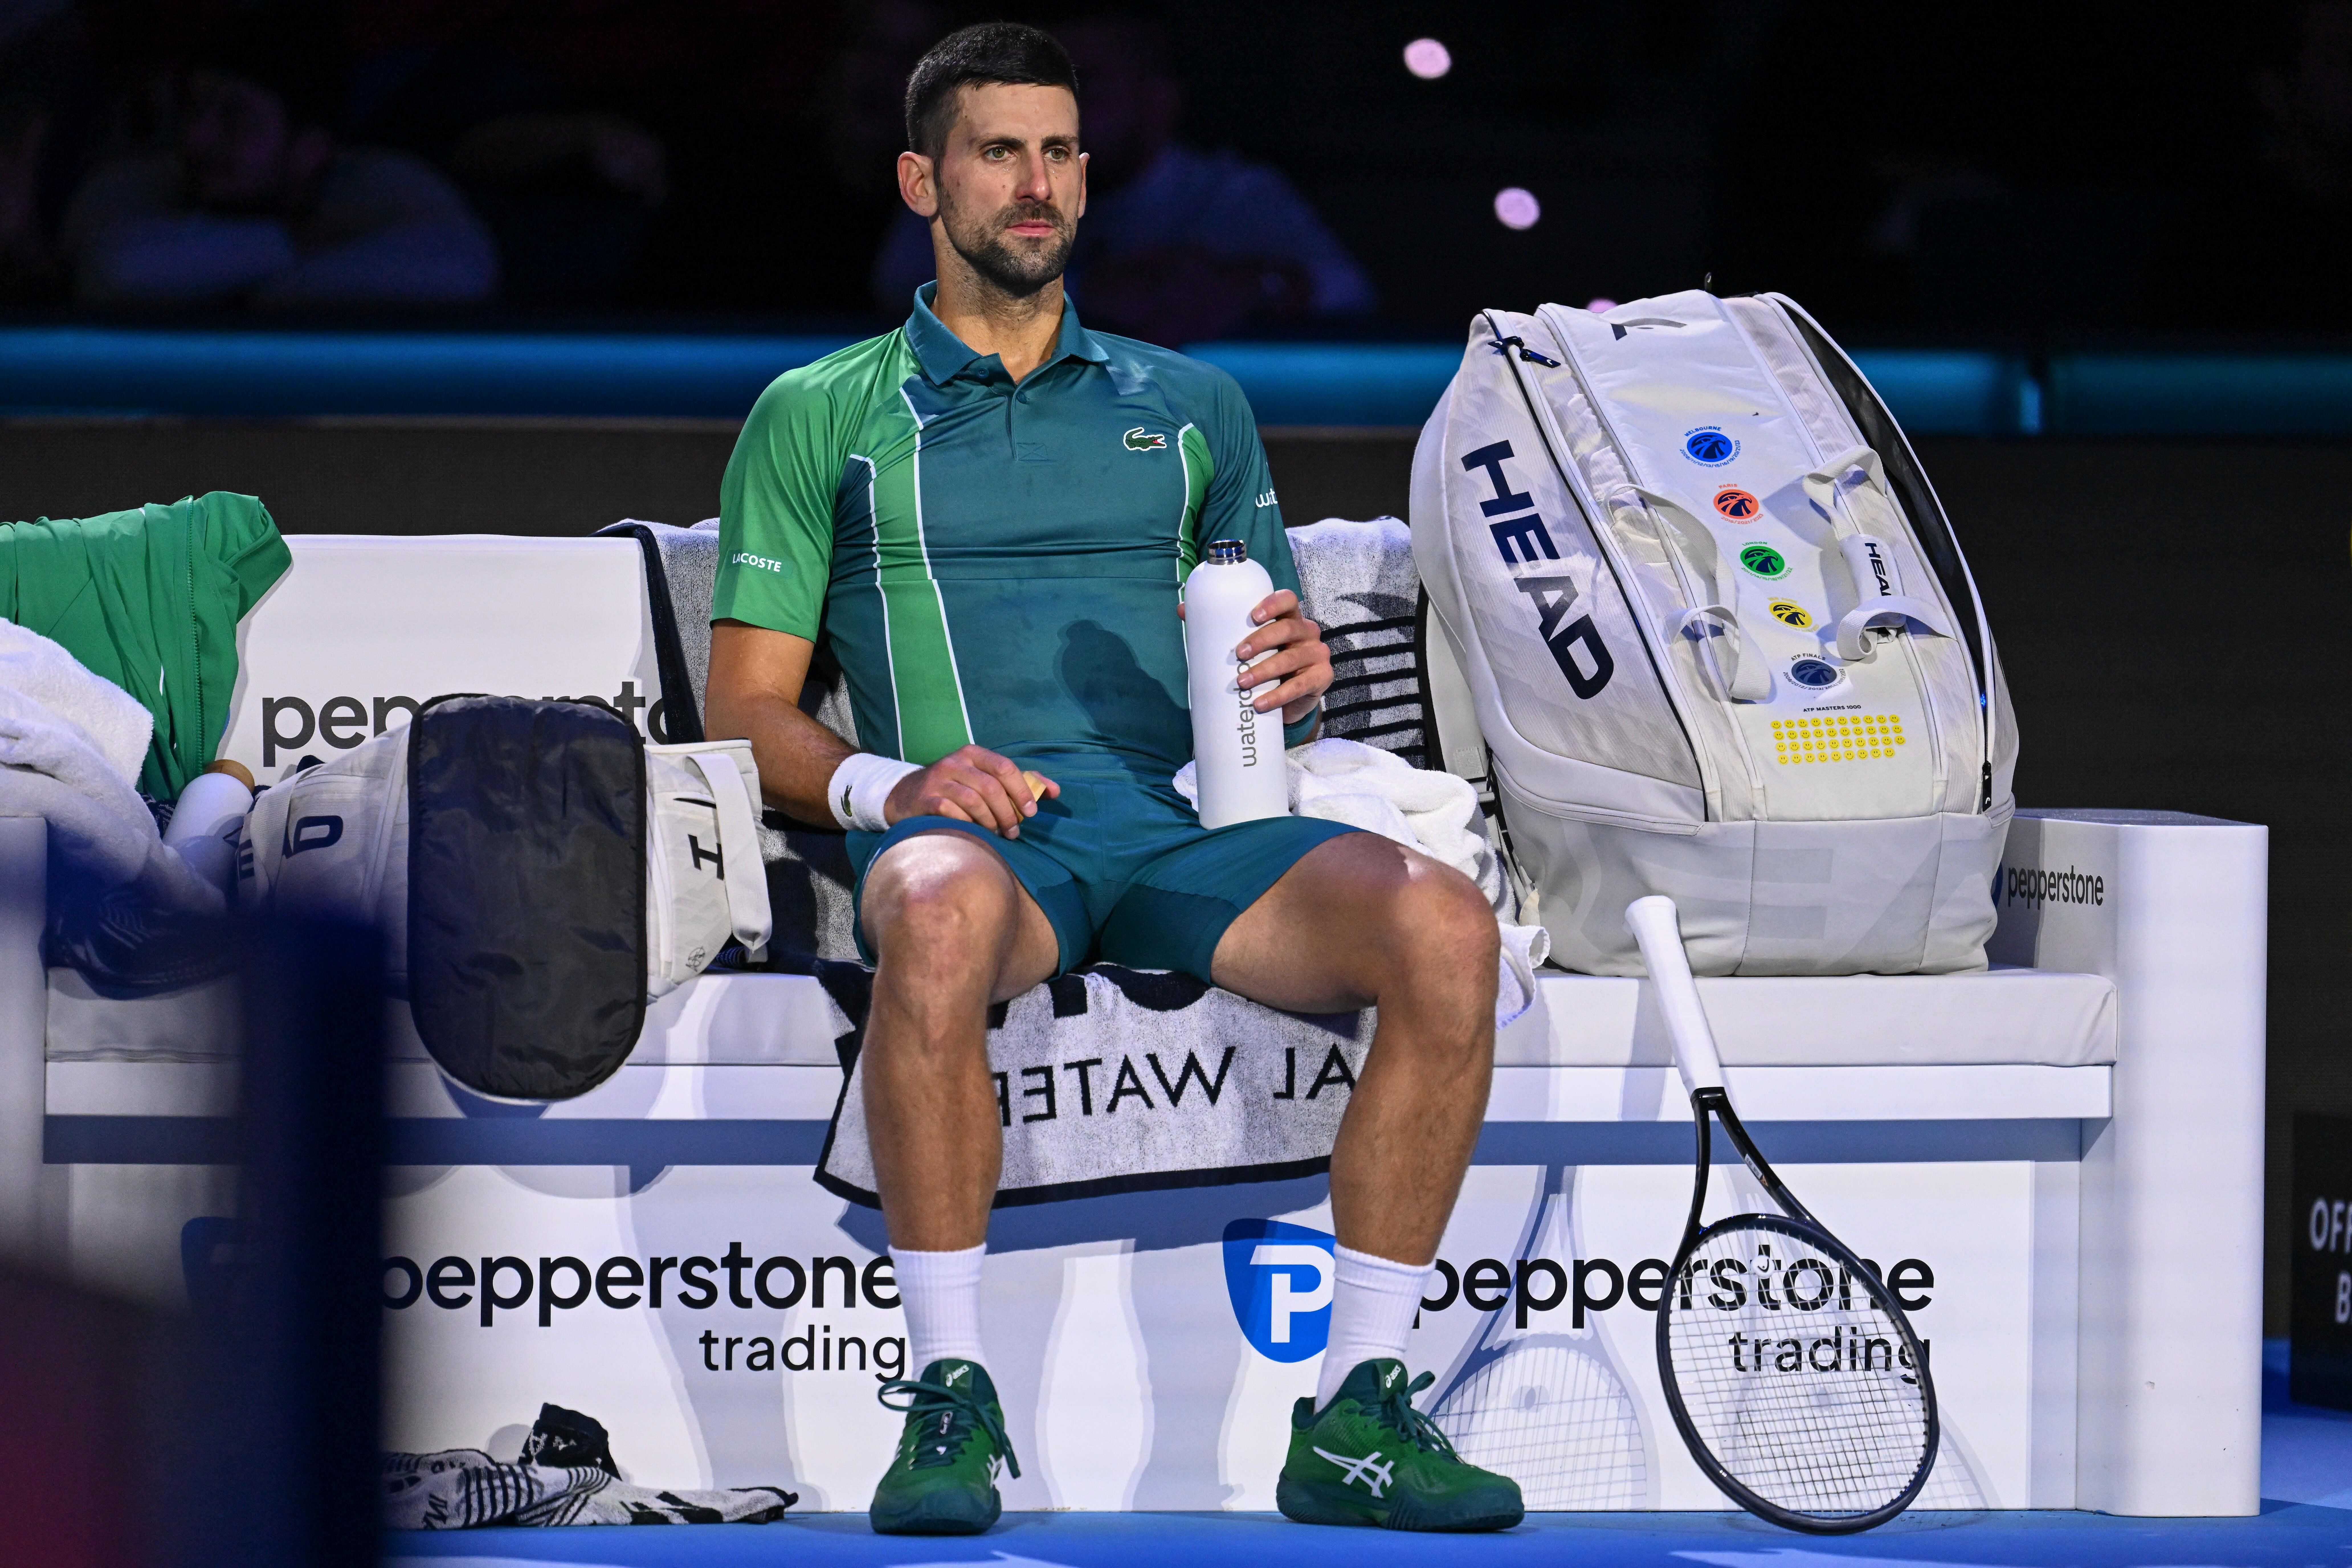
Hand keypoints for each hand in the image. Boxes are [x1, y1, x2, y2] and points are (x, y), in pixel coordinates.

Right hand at [885, 744, 1058, 837]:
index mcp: (973, 754)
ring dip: (990, 822)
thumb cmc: (956, 788)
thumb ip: (1019, 782)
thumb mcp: (984, 777)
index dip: (1022, 791)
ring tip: (996, 834)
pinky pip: (952, 812)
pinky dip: (968, 825)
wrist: (906, 795)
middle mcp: (955, 762)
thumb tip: (1055, 791)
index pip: (1005, 767)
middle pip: (991, 787)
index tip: (1032, 812)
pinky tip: (974, 833)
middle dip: (1008, 812)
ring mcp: (938, 780)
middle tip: (1014, 831)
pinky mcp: (925, 799)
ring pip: (974, 801)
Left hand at [1235, 589, 1330, 722]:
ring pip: (1291, 659)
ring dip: (1265, 671)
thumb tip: (1183, 610)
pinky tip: (1260, 703)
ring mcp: (1317, 654)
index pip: (1287, 601)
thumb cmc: (1267, 663)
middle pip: (1287, 629)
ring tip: (1242, 682)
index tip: (1253, 617)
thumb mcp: (1252, 646)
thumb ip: (1223, 629)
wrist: (1290, 700)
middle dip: (1261, 640)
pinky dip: (1278, 696)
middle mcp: (1307, 631)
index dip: (1272, 604)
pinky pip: (1299, 686)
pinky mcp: (1322, 678)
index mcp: (1290, 618)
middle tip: (1239, 654)